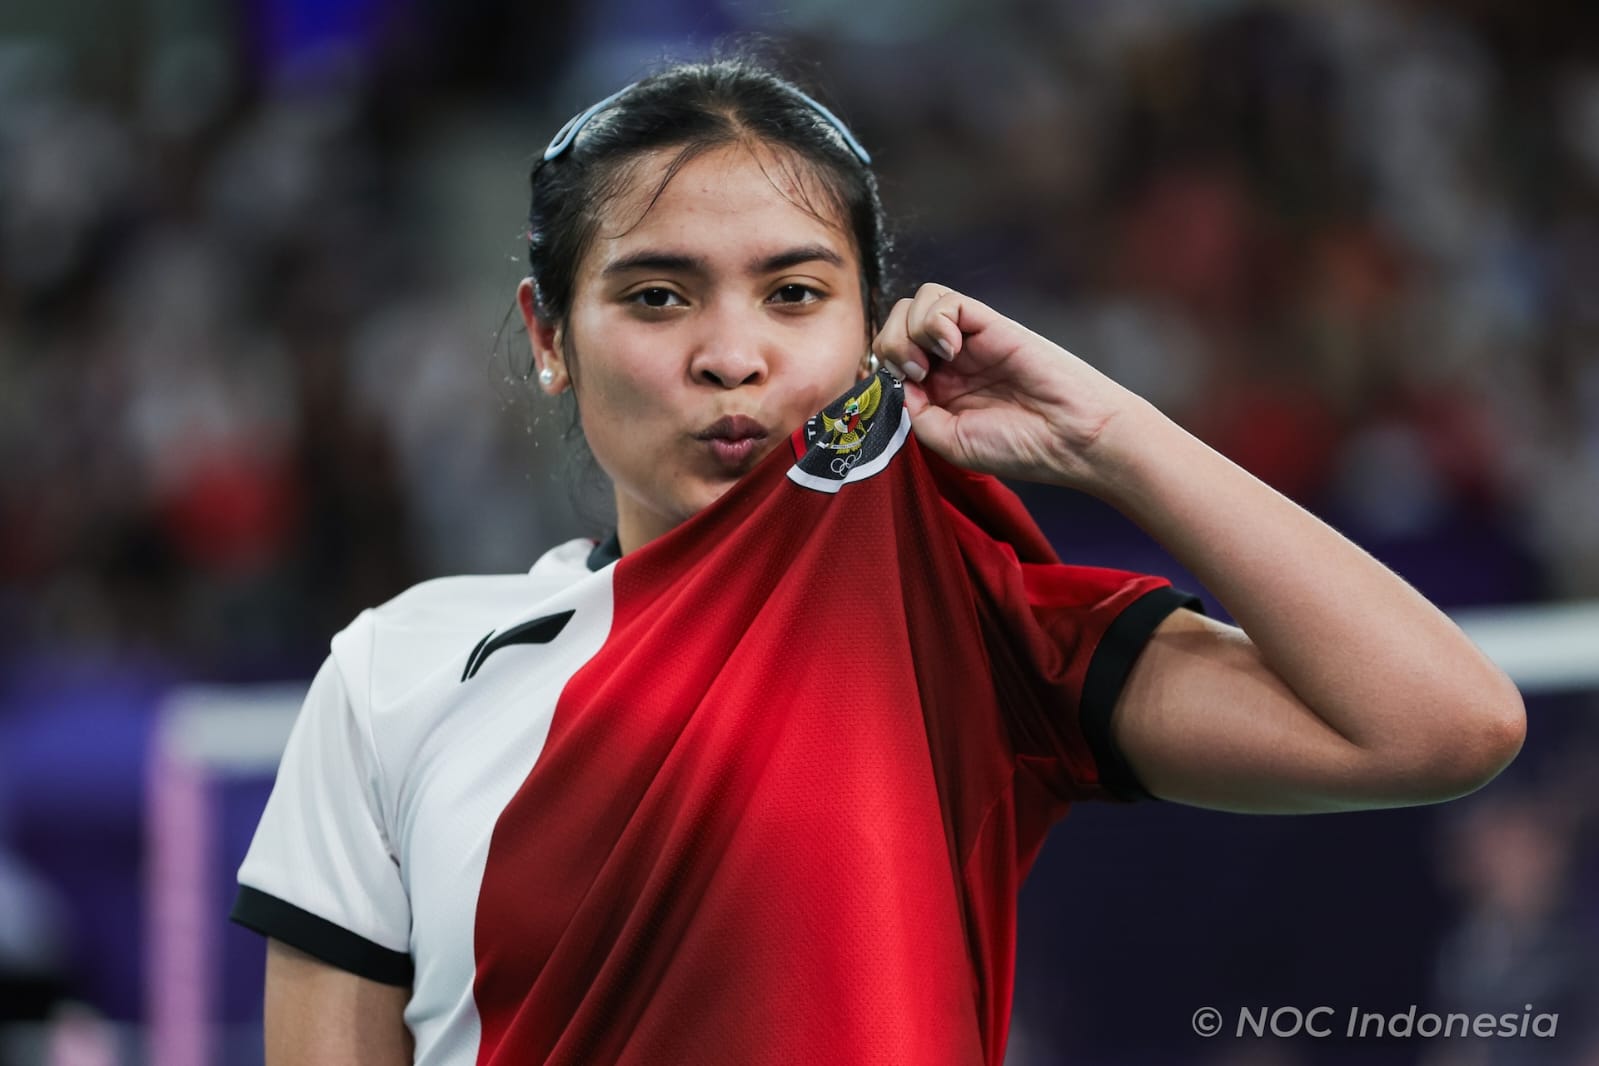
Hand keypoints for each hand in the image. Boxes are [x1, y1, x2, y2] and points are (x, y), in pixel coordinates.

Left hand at [870, 283, 1147, 489]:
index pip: (890, 358)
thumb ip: (915, 412)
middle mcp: (949, 362)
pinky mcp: (988, 322)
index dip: (882, 368)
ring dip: (909, 331)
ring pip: (916, 304)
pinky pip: (944, 299)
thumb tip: (893, 378)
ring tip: (932, 363)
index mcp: (938, 391)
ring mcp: (969, 339)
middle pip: (896, 324)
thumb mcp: (950, 442)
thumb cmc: (1020, 447)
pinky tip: (951, 347)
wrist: (1071, 437)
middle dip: (890, 345)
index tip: (897, 392)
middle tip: (914, 374)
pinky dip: (935, 320)